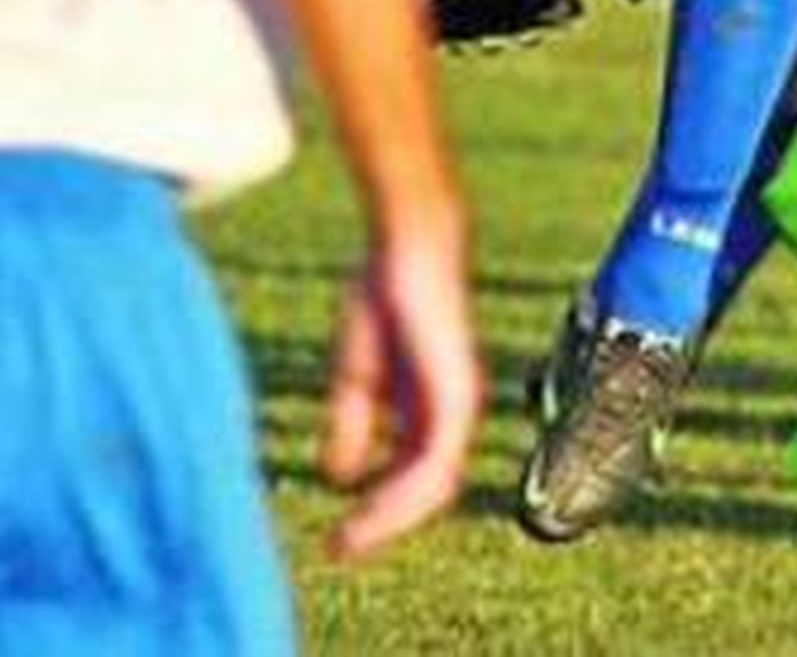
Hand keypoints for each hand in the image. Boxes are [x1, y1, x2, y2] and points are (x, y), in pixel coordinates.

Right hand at [321, 222, 480, 560]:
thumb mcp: (359, 372)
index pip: (411, 475)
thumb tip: (340, 476)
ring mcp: (458, 407)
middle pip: (425, 490)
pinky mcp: (456, 398)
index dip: (378, 508)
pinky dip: (405, 492)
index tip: (338, 535)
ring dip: (392, 517)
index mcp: (429, 407)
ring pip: (433, 486)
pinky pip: (435, 463)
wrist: (408, 247)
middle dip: (384, 523)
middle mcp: (451, 414)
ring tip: (352, 539)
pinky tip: (373, 508)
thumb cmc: (385, 296)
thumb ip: (353, 423)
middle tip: (342, 549)